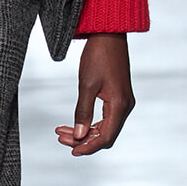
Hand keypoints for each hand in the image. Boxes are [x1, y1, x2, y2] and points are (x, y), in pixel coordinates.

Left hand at [56, 32, 133, 156]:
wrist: (109, 34)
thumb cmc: (98, 55)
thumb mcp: (87, 84)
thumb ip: (83, 112)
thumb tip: (78, 136)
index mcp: (120, 105)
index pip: (106, 137)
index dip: (89, 147)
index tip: (71, 151)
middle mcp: (125, 106)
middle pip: (105, 135)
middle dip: (83, 139)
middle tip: (60, 137)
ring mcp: (123, 102)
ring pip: (105, 127)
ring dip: (85, 131)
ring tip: (62, 131)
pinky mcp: (118, 96)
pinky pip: (106, 117)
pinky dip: (90, 123)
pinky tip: (74, 123)